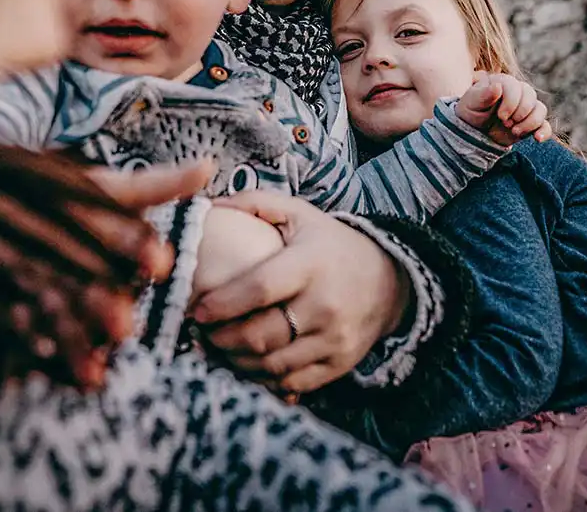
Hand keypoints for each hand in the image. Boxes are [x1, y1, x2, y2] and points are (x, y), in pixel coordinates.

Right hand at [0, 147, 209, 387]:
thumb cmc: (31, 188)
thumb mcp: (88, 182)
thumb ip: (148, 184)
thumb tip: (208, 167)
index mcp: (48, 186)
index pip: (93, 210)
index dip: (128, 236)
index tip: (163, 261)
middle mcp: (16, 216)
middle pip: (60, 261)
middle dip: (92, 296)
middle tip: (127, 327)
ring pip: (26, 298)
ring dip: (58, 336)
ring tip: (95, 375)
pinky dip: (13, 349)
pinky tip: (34, 381)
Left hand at [190, 192, 410, 394]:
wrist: (389, 282)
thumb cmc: (332, 246)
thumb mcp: (300, 214)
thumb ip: (256, 203)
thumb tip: (211, 205)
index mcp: (311, 264)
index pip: (260, 288)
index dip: (223, 303)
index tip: (197, 310)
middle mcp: (325, 305)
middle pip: (261, 335)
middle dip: (221, 340)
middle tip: (201, 334)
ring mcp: (334, 339)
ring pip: (272, 365)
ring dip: (236, 362)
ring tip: (218, 349)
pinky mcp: (339, 364)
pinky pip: (292, 383)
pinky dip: (263, 380)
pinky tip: (247, 365)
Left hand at [455, 71, 552, 145]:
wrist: (473, 131)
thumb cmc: (471, 112)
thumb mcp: (472, 103)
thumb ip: (484, 94)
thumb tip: (497, 86)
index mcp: (503, 82)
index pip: (516, 87)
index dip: (511, 103)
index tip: (500, 116)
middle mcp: (518, 92)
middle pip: (531, 96)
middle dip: (519, 113)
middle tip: (505, 123)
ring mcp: (526, 108)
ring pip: (540, 109)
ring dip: (529, 123)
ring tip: (514, 131)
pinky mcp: (530, 123)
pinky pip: (545, 125)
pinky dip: (544, 131)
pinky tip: (537, 138)